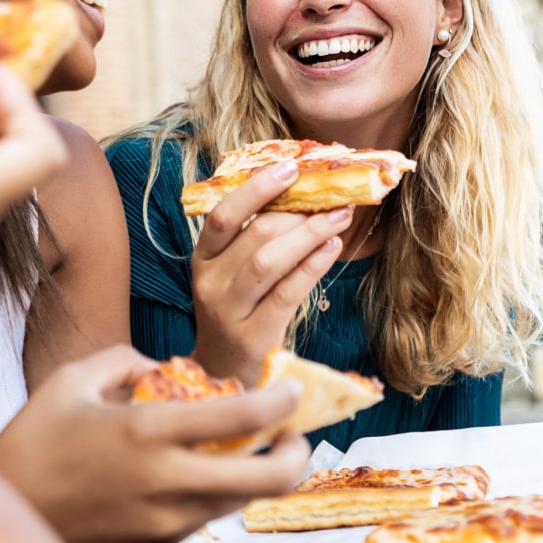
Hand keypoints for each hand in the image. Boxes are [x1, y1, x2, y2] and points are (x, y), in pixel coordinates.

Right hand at [0, 345, 311, 542]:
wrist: (3, 517)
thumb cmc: (31, 442)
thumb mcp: (69, 381)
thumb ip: (124, 361)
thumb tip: (161, 367)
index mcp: (147, 431)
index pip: (244, 415)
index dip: (284, 400)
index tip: (293, 388)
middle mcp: (166, 481)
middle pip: (269, 478)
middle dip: (297, 454)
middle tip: (293, 437)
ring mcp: (164, 523)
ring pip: (241, 501)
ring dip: (256, 475)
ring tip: (248, 452)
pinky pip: (203, 517)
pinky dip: (211, 493)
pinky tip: (192, 475)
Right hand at [189, 165, 350, 383]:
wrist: (221, 375)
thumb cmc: (236, 315)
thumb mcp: (229, 276)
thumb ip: (251, 240)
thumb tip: (300, 195)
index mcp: (202, 260)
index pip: (222, 215)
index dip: (257, 188)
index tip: (291, 167)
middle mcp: (208, 284)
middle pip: (254, 235)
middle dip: (297, 211)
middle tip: (332, 196)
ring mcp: (228, 313)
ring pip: (268, 261)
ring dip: (309, 233)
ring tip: (340, 216)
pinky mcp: (252, 337)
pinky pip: (286, 293)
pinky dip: (312, 266)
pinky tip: (332, 247)